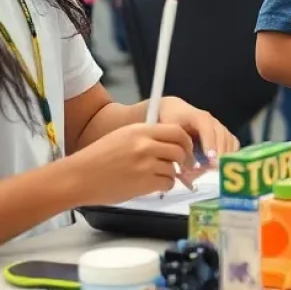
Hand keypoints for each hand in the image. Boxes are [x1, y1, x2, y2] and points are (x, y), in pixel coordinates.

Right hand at [66, 123, 194, 203]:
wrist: (78, 177)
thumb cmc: (98, 157)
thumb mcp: (124, 135)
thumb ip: (148, 136)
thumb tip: (170, 142)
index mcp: (142, 130)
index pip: (177, 132)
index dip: (186, 141)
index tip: (187, 148)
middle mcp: (146, 146)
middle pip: (180, 150)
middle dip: (184, 158)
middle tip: (183, 165)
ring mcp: (144, 165)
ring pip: (173, 168)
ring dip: (171, 173)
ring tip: (161, 175)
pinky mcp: (142, 184)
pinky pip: (166, 183)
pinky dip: (165, 185)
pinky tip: (156, 184)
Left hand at [158, 96, 239, 173]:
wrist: (175, 111)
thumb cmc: (171, 122)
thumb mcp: (171, 132)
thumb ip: (180, 147)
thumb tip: (188, 166)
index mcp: (199, 117)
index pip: (208, 129)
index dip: (210, 144)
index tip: (211, 159)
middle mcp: (213, 121)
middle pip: (222, 135)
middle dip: (220, 153)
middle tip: (216, 169)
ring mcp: (219, 126)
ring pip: (229, 139)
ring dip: (225, 154)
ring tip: (218, 169)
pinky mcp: (222, 133)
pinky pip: (232, 142)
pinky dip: (230, 153)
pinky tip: (223, 164)